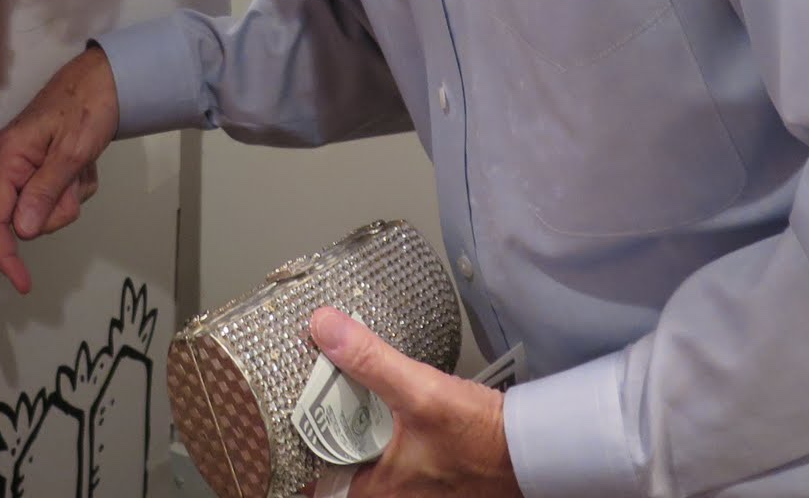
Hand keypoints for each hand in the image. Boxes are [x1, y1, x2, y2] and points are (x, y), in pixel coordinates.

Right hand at [0, 47, 118, 292]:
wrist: (107, 79)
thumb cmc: (87, 106)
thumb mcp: (71, 152)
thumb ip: (45, 192)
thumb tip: (22, 231)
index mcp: (9, 157)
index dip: (6, 254)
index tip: (22, 282)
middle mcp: (12, 163)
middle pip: (27, 217)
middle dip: (58, 208)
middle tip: (78, 180)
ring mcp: (29, 164)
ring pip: (49, 207)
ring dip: (72, 193)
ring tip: (84, 165)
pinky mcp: (46, 165)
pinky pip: (62, 193)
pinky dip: (78, 184)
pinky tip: (86, 162)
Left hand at [305, 307, 518, 497]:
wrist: (530, 446)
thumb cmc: (481, 436)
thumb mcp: (420, 391)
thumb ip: (370, 361)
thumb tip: (324, 327)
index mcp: (375, 490)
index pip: (314, 481)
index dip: (294, 451)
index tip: (278, 418)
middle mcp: (386, 494)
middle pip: (332, 464)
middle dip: (317, 430)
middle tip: (299, 391)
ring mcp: (404, 485)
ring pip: (357, 455)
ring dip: (344, 426)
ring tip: (326, 387)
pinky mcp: (419, 470)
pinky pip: (379, 450)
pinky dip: (368, 426)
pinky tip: (368, 400)